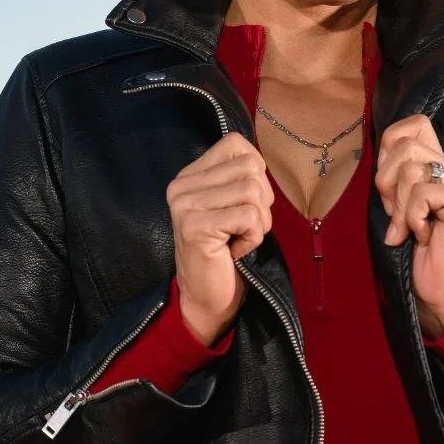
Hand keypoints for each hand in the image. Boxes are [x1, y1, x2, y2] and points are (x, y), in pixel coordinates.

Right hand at [165, 132, 273, 345]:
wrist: (206, 299)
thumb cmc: (227, 250)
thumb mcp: (231, 205)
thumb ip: (240, 177)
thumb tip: (261, 158)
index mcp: (190, 175)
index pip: (236, 144)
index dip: (256, 173)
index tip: (244, 203)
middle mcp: (182, 186)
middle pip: (251, 167)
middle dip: (262, 201)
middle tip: (243, 226)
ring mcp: (185, 205)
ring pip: (253, 191)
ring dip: (258, 222)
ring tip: (239, 238)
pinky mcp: (195, 226)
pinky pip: (250, 217)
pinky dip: (253, 238)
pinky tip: (234, 251)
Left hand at [374, 114, 443, 337]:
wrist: (435, 288)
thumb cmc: (414, 248)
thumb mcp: (397, 203)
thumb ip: (395, 175)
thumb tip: (382, 151)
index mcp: (441, 164)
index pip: (416, 124)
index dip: (390, 144)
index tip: (386, 182)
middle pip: (407, 147)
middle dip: (387, 183)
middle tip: (396, 214)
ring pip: (412, 171)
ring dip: (399, 207)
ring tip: (409, 228)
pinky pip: (422, 195)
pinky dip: (412, 219)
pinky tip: (423, 236)